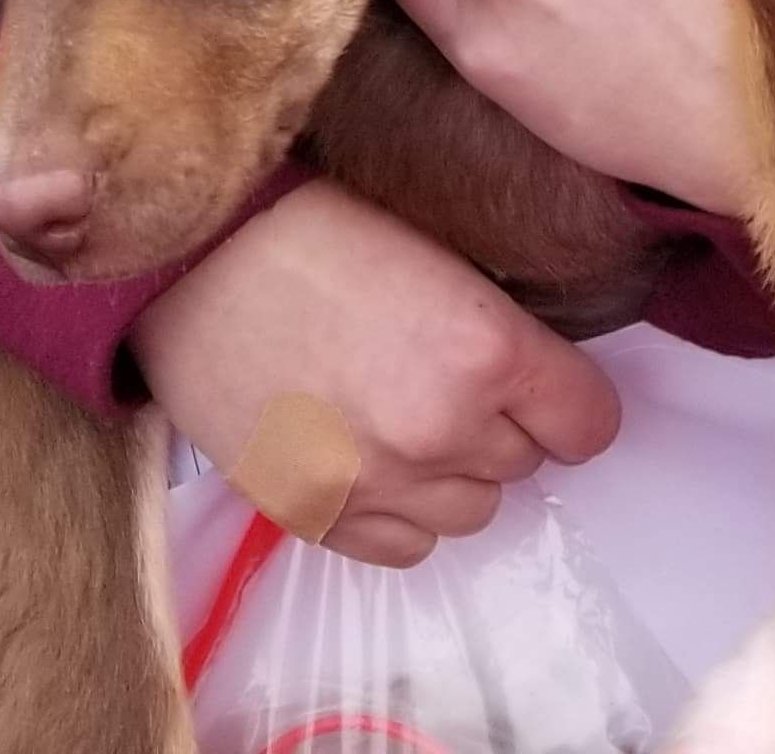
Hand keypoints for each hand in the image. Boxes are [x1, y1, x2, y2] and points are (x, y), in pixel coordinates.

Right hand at [127, 178, 617, 567]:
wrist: (185, 262)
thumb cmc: (308, 227)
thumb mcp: (432, 247)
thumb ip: (493, 322)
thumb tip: (539, 369)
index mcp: (485, 349)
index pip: (589, 421)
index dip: (569, 399)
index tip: (544, 384)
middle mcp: (442, 430)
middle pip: (525, 462)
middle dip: (500, 424)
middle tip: (445, 375)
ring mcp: (378, 485)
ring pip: (468, 511)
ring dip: (451, 470)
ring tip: (399, 412)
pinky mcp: (317, 519)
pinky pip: (405, 547)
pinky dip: (399, 509)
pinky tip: (365, 453)